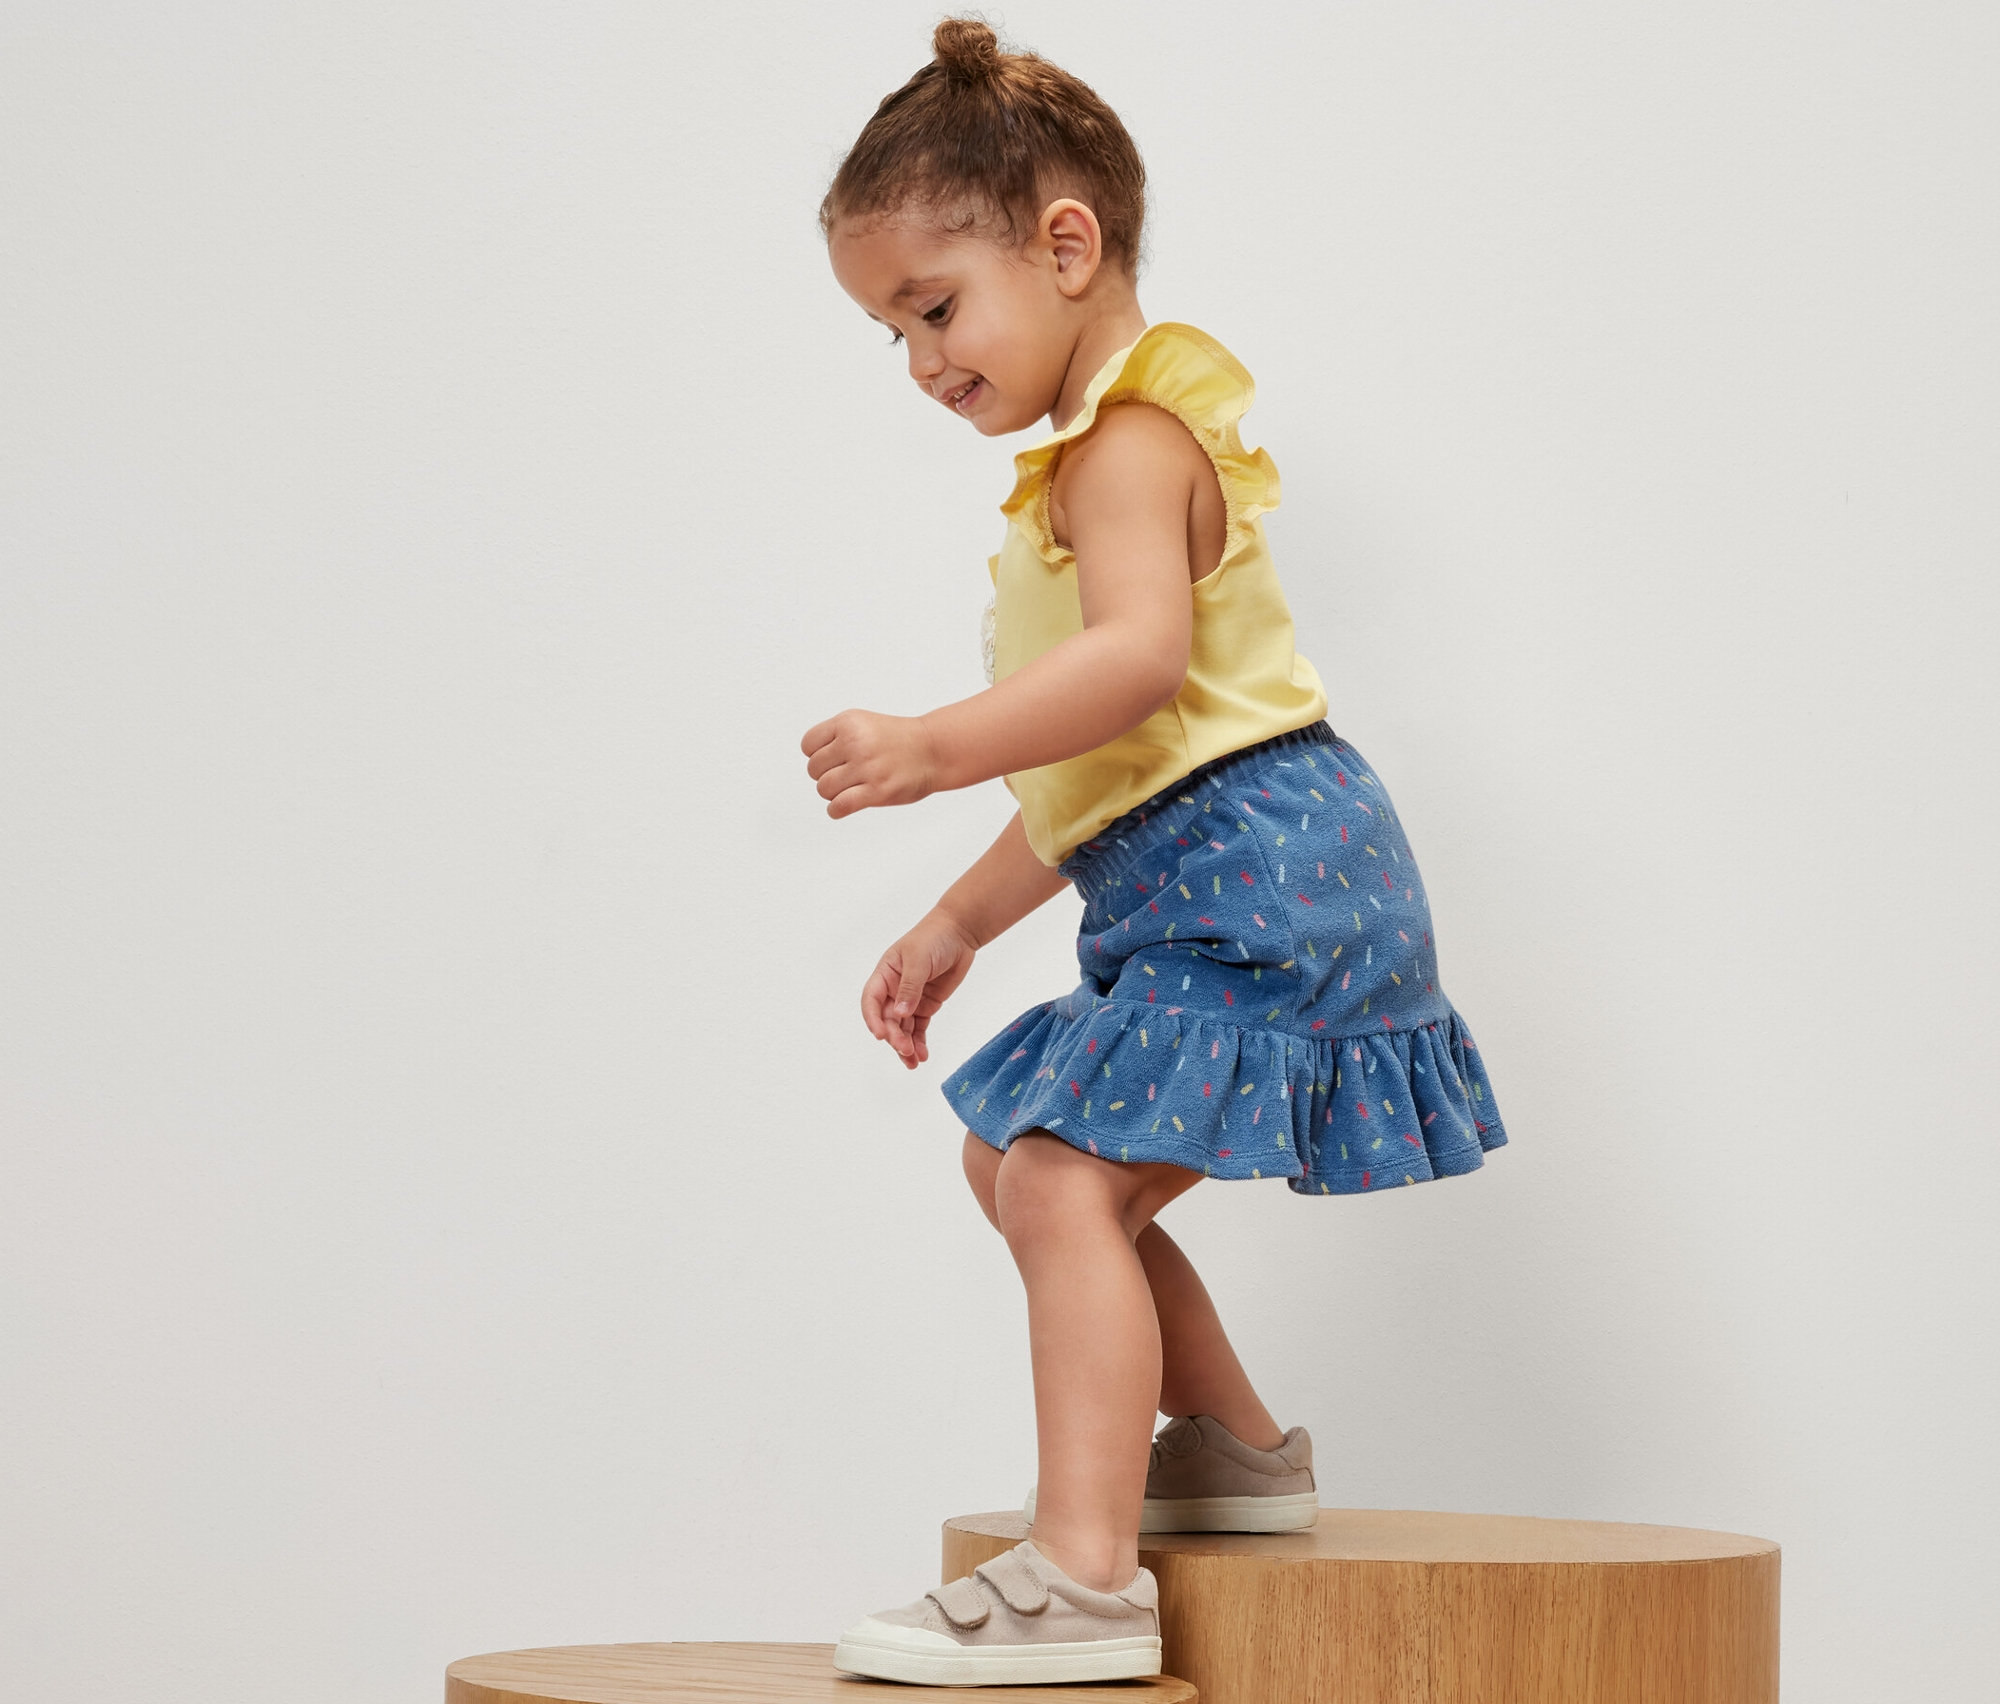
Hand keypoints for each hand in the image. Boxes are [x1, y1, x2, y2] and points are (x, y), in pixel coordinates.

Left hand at [801, 709, 938, 817]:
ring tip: (850, 788)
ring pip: (824, 789)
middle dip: (826, 775)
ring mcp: (867, 767)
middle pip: (814, 769)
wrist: (933, 750)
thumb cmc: (896, 740)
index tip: (835, 759)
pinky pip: (839, 806)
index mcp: (849, 722)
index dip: (818, 755)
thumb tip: (811, 762)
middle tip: (847, 775)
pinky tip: (845, 805)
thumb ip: (834, 737)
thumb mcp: (862, 723)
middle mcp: (856, 742)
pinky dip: (836, 810)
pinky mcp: (877, 791)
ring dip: (833, 793)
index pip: (808, 745)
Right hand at [862, 907, 980, 1069]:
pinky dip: (919, 1042)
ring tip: (914, 1062)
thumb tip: (900, 1013)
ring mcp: (909, 999)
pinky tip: (922, 1056)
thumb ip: (909, 988)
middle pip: (887, 1019)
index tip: (881, 1035)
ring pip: (902, 1028)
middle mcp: (893, 989)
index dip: (873, 1019)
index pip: (871, 1000)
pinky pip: (918, 1028)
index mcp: (884, 974)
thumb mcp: (919, 960)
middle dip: (894, 1036)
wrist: (959, 933)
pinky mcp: (925, 1006)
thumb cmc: (934, 938)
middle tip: (905, 1049)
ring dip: (905, 1045)